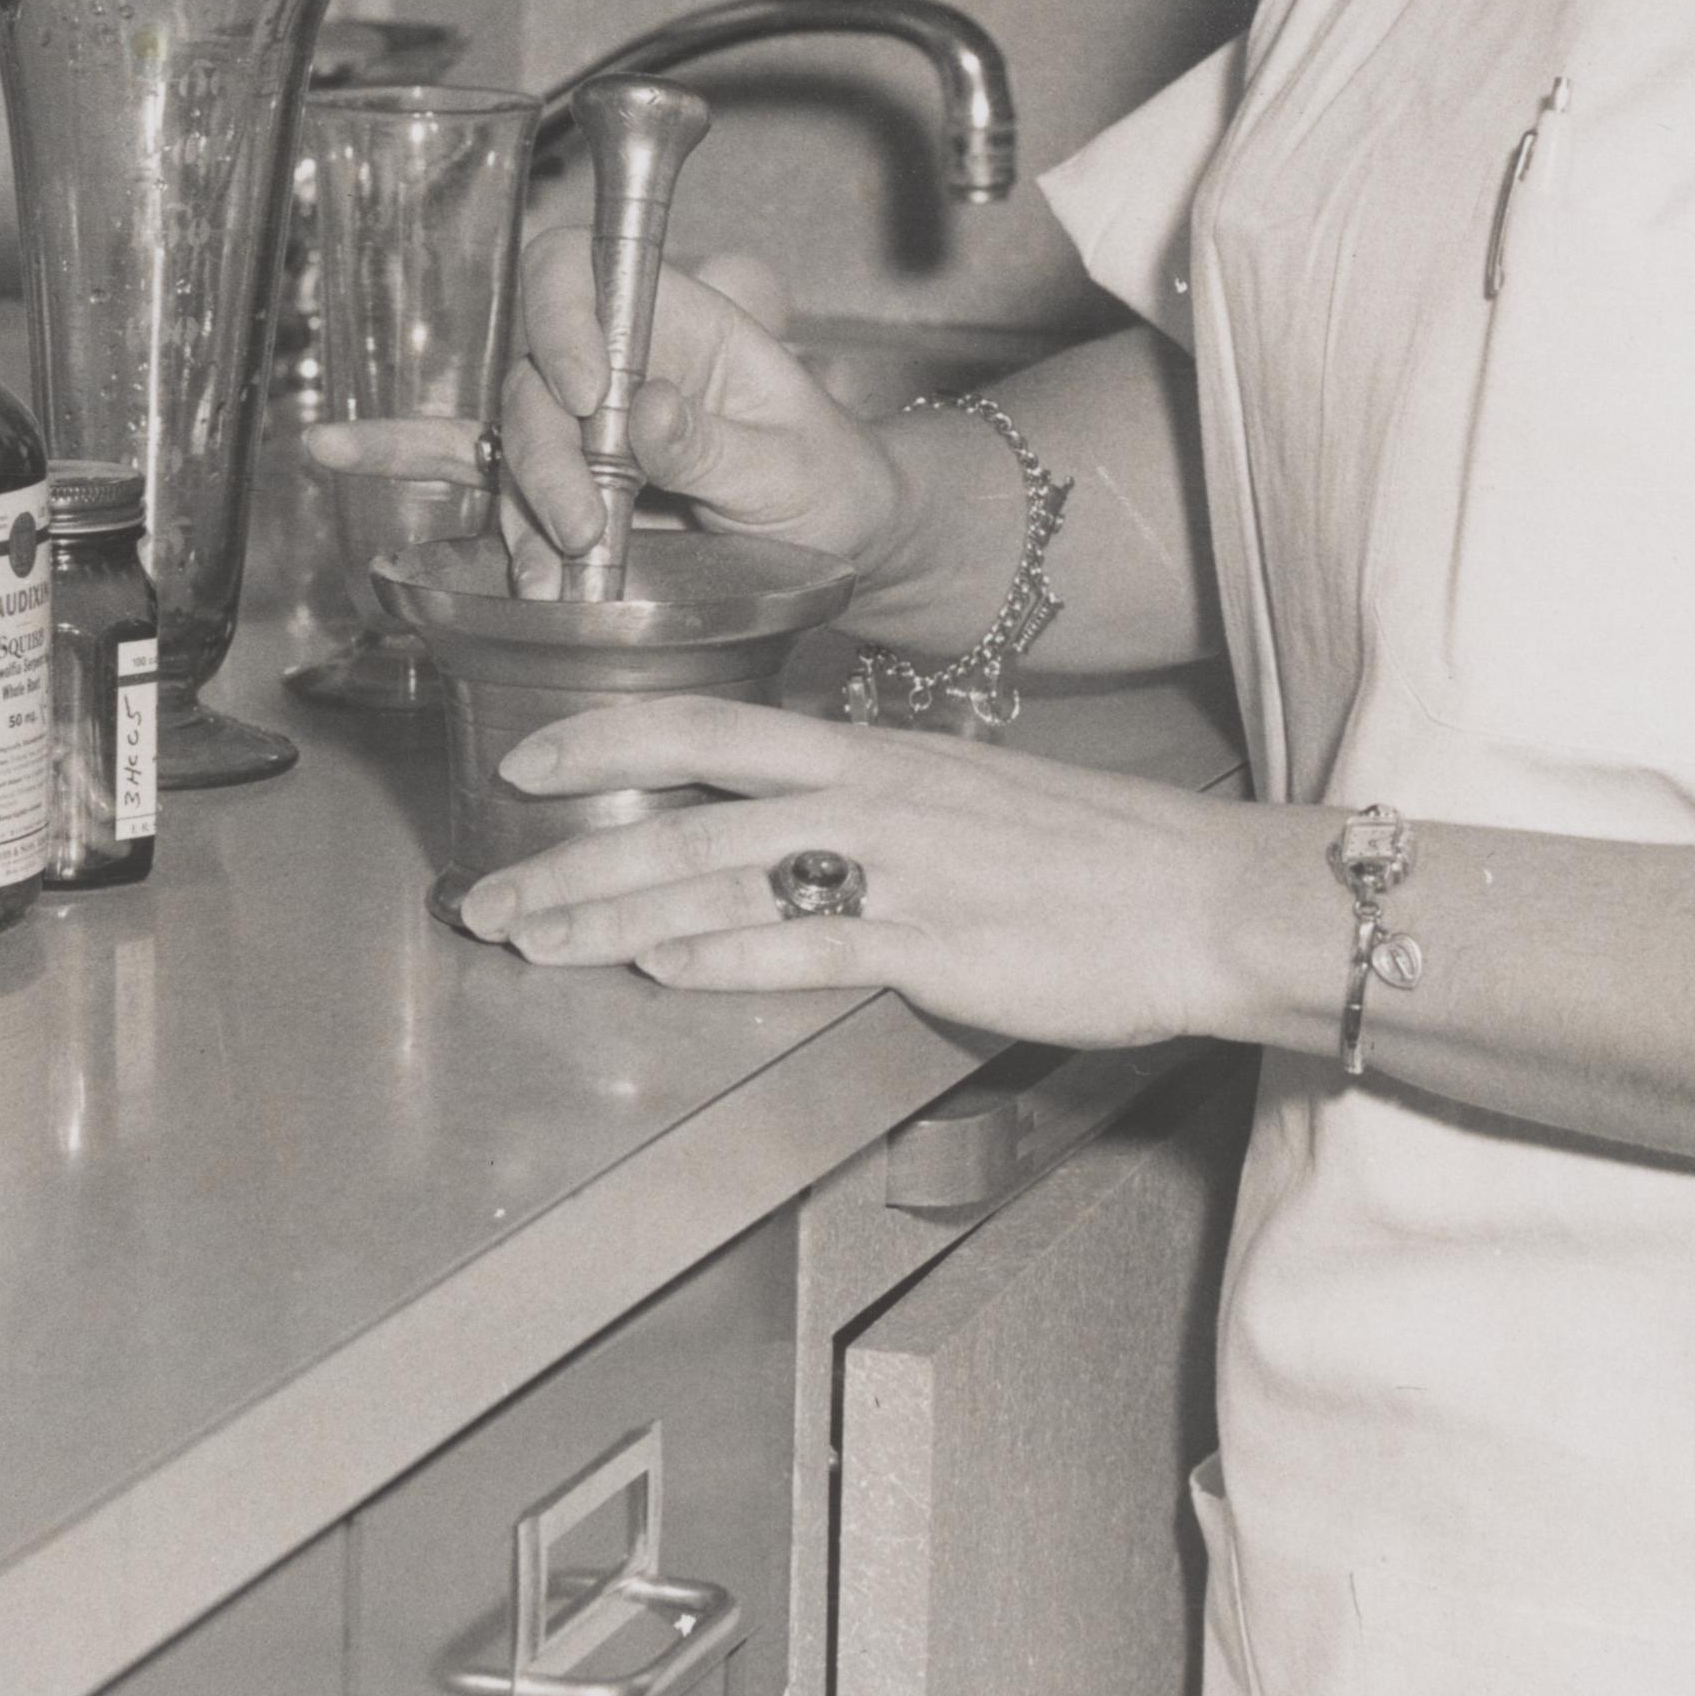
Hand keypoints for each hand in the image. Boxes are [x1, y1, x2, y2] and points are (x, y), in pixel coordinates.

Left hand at [455, 692, 1329, 1049]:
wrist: (1209, 896)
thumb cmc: (1107, 860)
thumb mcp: (976, 806)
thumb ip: (883, 822)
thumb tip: (817, 855)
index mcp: (880, 752)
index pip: (714, 724)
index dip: (608, 733)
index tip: (527, 754)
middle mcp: (872, 792)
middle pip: (683, 800)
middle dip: (570, 849)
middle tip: (485, 891)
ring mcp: (897, 864)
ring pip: (715, 875)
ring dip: (608, 912)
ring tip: (533, 941)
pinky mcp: (929, 940)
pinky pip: (799, 943)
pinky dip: (716, 957)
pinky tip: (655, 971)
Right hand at [492, 229, 904, 588]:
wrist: (841, 544)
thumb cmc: (830, 479)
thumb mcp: (789, 465)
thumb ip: (715, 443)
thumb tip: (648, 408)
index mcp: (683, 323)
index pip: (580, 270)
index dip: (561, 313)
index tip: (586, 393)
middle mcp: (626, 366)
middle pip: (537, 374)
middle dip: (545, 450)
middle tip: (583, 523)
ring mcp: (598, 428)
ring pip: (524, 442)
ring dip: (532, 506)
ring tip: (563, 572)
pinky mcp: (586, 487)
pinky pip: (532, 503)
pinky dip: (530, 543)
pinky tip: (546, 579)